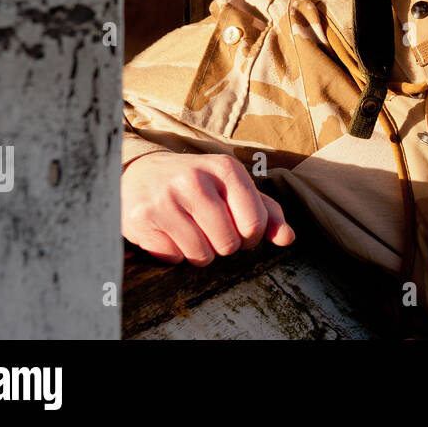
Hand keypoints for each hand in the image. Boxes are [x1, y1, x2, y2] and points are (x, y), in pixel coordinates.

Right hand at [121, 151, 294, 264]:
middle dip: (224, 245)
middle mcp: (195, 180)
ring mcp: (166, 199)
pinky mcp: (142, 219)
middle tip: (212, 230)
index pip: (254, 223)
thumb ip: (266, 211)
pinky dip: (175, 254)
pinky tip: (169, 233)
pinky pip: (174, 258)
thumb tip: (289, 238)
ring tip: (191, 232)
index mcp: (224, 168)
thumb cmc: (197, 183)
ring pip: (201, 254)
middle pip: (228, 243)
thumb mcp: (232, 187)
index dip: (251, 237)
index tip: (241, 231)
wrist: (139, 173)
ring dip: (200, 253)